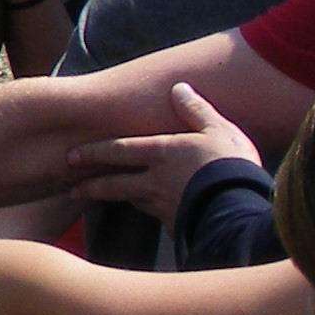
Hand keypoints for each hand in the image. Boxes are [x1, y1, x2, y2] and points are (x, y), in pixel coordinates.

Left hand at [70, 80, 262, 222]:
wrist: (241, 209)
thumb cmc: (231, 165)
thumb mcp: (218, 129)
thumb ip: (196, 110)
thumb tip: (178, 88)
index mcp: (161, 153)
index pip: (119, 150)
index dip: (94, 152)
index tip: (72, 156)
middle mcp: (155, 181)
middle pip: (114, 184)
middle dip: (91, 186)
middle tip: (73, 189)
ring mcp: (164, 207)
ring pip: (132, 202)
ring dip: (117, 201)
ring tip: (103, 200)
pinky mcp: (177, 227)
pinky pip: (156, 218)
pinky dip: (148, 214)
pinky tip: (150, 213)